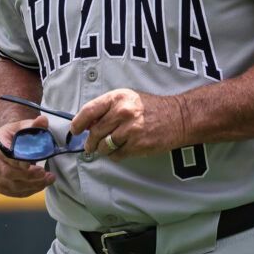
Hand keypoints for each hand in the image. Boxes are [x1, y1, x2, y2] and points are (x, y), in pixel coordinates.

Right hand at [0, 115, 56, 197]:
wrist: (12, 142)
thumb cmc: (19, 133)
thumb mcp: (26, 125)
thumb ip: (35, 124)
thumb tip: (43, 120)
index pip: (2, 153)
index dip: (16, 161)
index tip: (31, 163)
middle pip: (6, 172)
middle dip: (27, 175)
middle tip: (44, 173)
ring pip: (11, 185)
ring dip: (31, 184)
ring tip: (49, 179)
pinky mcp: (0, 185)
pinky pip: (14, 192)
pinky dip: (29, 191)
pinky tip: (41, 185)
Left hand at [69, 89, 186, 161]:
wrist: (178, 117)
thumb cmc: (150, 107)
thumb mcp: (128, 98)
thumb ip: (107, 108)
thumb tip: (86, 123)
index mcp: (118, 98)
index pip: (89, 111)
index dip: (78, 123)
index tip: (75, 130)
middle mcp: (123, 112)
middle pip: (94, 132)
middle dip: (89, 142)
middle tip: (90, 145)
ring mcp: (131, 130)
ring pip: (103, 146)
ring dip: (102, 150)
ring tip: (107, 147)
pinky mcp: (138, 145)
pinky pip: (116, 155)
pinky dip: (114, 155)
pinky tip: (121, 149)